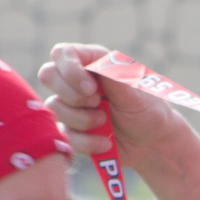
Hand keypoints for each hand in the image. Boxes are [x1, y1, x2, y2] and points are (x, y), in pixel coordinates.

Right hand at [36, 42, 197, 169]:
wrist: (152, 145)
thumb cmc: (148, 111)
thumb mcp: (135, 93)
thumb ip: (114, 77)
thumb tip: (98, 64)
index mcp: (93, 63)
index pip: (63, 53)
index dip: (69, 69)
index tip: (91, 88)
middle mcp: (77, 81)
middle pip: (47, 75)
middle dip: (71, 94)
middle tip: (97, 103)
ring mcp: (71, 106)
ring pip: (54, 107)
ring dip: (82, 119)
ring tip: (105, 123)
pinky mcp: (71, 130)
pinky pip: (63, 134)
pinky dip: (85, 141)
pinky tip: (105, 143)